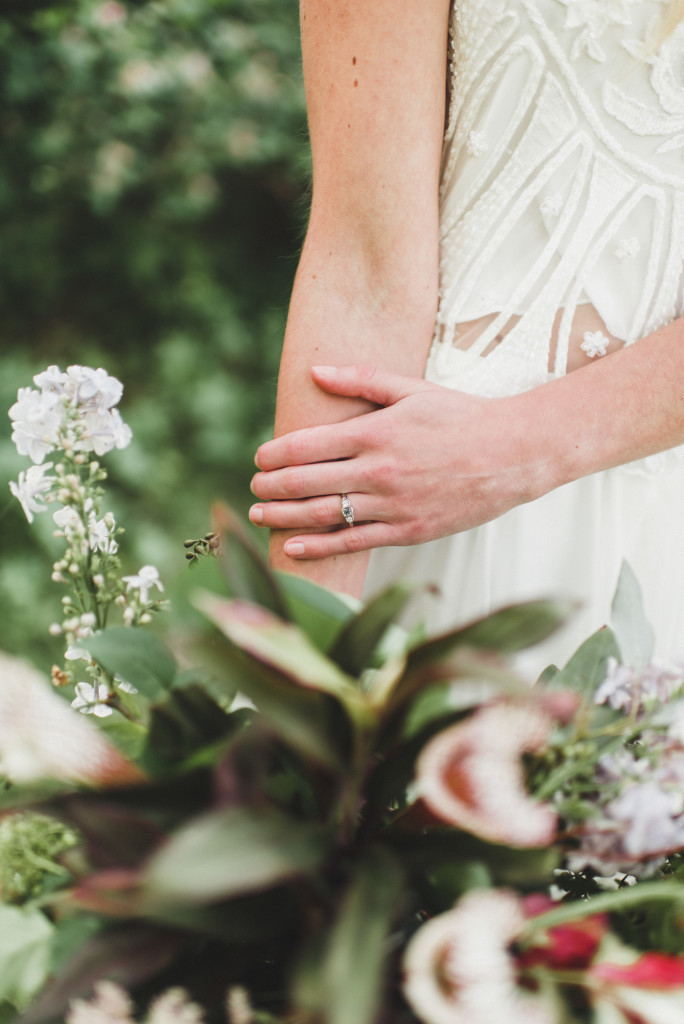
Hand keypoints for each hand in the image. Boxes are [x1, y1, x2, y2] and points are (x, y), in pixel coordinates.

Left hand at [250, 364, 550, 558]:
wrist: (514, 455)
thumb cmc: (463, 417)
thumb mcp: (413, 389)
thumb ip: (361, 381)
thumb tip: (314, 371)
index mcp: (376, 432)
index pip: (307, 445)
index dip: (275, 454)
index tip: (259, 458)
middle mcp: (378, 471)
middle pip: (306, 482)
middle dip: (271, 487)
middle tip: (252, 489)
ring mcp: (392, 505)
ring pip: (324, 514)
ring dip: (284, 517)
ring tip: (260, 516)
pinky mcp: (408, 532)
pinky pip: (353, 543)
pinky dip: (319, 547)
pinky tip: (293, 547)